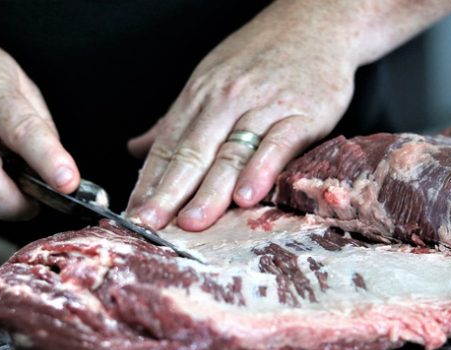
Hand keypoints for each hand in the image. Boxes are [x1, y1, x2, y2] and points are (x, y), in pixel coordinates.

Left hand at [126, 1, 359, 230]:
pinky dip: (262, 171)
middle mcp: (226, 101)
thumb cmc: (262, 54)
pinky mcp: (301, 114)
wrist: (316, 22)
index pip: (168, 147)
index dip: (148, 183)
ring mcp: (264, 107)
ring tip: (193, 222)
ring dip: (210, 191)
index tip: (133, 215)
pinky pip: (278, 145)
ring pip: (231, 153)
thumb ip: (175, 121)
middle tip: (151, 225)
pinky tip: (247, 197)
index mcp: (200, 96)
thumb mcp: (210, 79)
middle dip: (169, 193)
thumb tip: (136, 149)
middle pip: (193, 154)